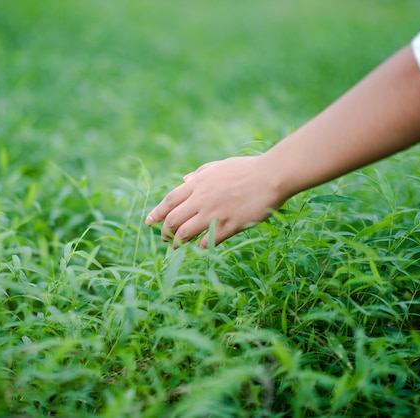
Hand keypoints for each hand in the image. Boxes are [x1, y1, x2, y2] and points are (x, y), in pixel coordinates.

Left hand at [145, 155, 286, 247]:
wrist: (271, 176)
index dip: (156, 213)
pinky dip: (200, 246)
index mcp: (197, 184)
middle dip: (165, 232)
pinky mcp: (229, 225)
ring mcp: (214, 213)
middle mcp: (201, 199)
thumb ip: (199, 174)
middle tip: (165, 239)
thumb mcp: (219, 166)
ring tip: (176, 248)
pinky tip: (200, 247)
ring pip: (185, 233)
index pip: (169, 201)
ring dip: (178, 243)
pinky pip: (208, 241)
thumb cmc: (246, 169)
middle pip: (173, 220)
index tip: (149, 222)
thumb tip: (184, 180)